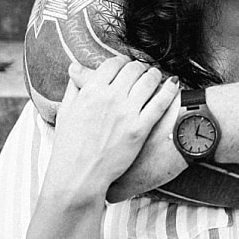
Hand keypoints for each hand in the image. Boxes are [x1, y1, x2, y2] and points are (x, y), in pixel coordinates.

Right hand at [49, 57, 180, 196]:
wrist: (79, 175)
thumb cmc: (70, 147)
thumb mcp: (66, 112)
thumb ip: (74, 87)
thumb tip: (75, 68)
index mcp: (91, 91)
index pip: (113, 63)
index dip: (122, 62)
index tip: (125, 66)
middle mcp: (110, 97)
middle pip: (134, 69)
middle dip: (139, 68)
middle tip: (142, 72)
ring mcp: (127, 112)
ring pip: (149, 80)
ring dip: (155, 75)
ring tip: (156, 77)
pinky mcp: (140, 128)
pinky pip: (161, 101)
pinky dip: (169, 90)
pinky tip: (172, 85)